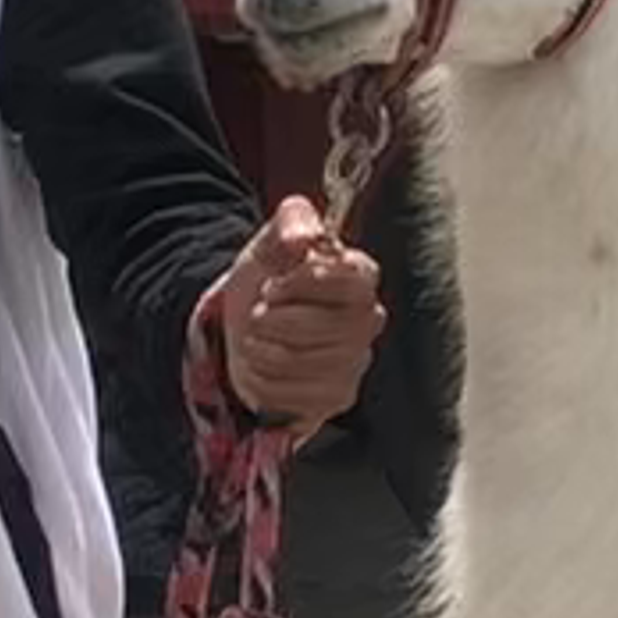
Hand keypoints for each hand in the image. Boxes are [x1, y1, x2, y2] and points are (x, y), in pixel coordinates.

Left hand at [215, 196, 383, 442]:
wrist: (249, 323)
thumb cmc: (270, 276)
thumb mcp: (272, 238)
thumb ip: (291, 221)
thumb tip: (304, 237)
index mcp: (361, 275)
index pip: (350, 280)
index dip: (303, 284)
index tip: (272, 284)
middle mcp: (369, 319)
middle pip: (320, 328)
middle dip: (272, 320)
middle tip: (257, 313)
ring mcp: (356, 361)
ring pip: (301, 363)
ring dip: (260, 349)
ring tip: (255, 338)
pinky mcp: (338, 395)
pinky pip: (293, 396)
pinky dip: (261, 381)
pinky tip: (260, 366)